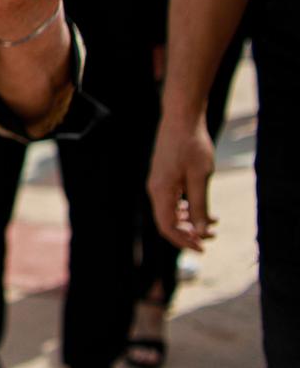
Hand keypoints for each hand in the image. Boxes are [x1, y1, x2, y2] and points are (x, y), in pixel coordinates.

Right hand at [148, 111, 217, 252]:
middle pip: (167, 221)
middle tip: (212, 237)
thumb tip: (201, 231)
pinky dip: (185, 209)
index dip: (184, 241)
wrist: (181, 119)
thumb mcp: (200, 178)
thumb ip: (200, 206)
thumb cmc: (192, 145)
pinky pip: (171, 200)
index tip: (203, 248)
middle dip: (189, 233)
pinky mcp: (163, 176)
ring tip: (211, 223)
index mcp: (161, 191)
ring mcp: (157, 181)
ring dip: (189, 221)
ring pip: (169, 211)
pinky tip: (200, 207)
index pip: (167, 227)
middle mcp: (155, 188)